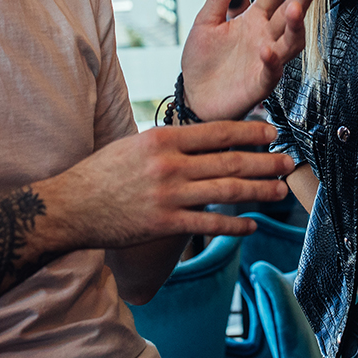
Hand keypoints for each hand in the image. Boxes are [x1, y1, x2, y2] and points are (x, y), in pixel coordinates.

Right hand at [36, 120, 291, 250]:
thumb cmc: (99, 175)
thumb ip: (168, 143)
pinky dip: (234, 225)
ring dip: (259, 192)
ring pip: (226, 192)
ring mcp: (168, 195)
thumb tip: (199, 139)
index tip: (271, 133)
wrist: (69, 207)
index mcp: (163, 139)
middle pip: (230, 161)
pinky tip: (251, 225)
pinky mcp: (164, 224)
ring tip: (279, 192)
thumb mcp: (133, 145)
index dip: (250, 132)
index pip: (218, 132)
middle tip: (289, 162)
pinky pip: (209, 225)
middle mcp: (169, 165)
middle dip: (265, 162)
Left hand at [180, 0, 323, 120]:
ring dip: (296, 26)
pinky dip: (272, 62)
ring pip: (291, 41)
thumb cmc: (203, 61)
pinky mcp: (261, 83)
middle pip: (291, 12)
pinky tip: (267, 51)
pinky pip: (272, 72)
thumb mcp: (206, 21)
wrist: (194, 98)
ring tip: (296, 9)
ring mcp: (267, 60)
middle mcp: (267, 36)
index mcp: (254, 18)